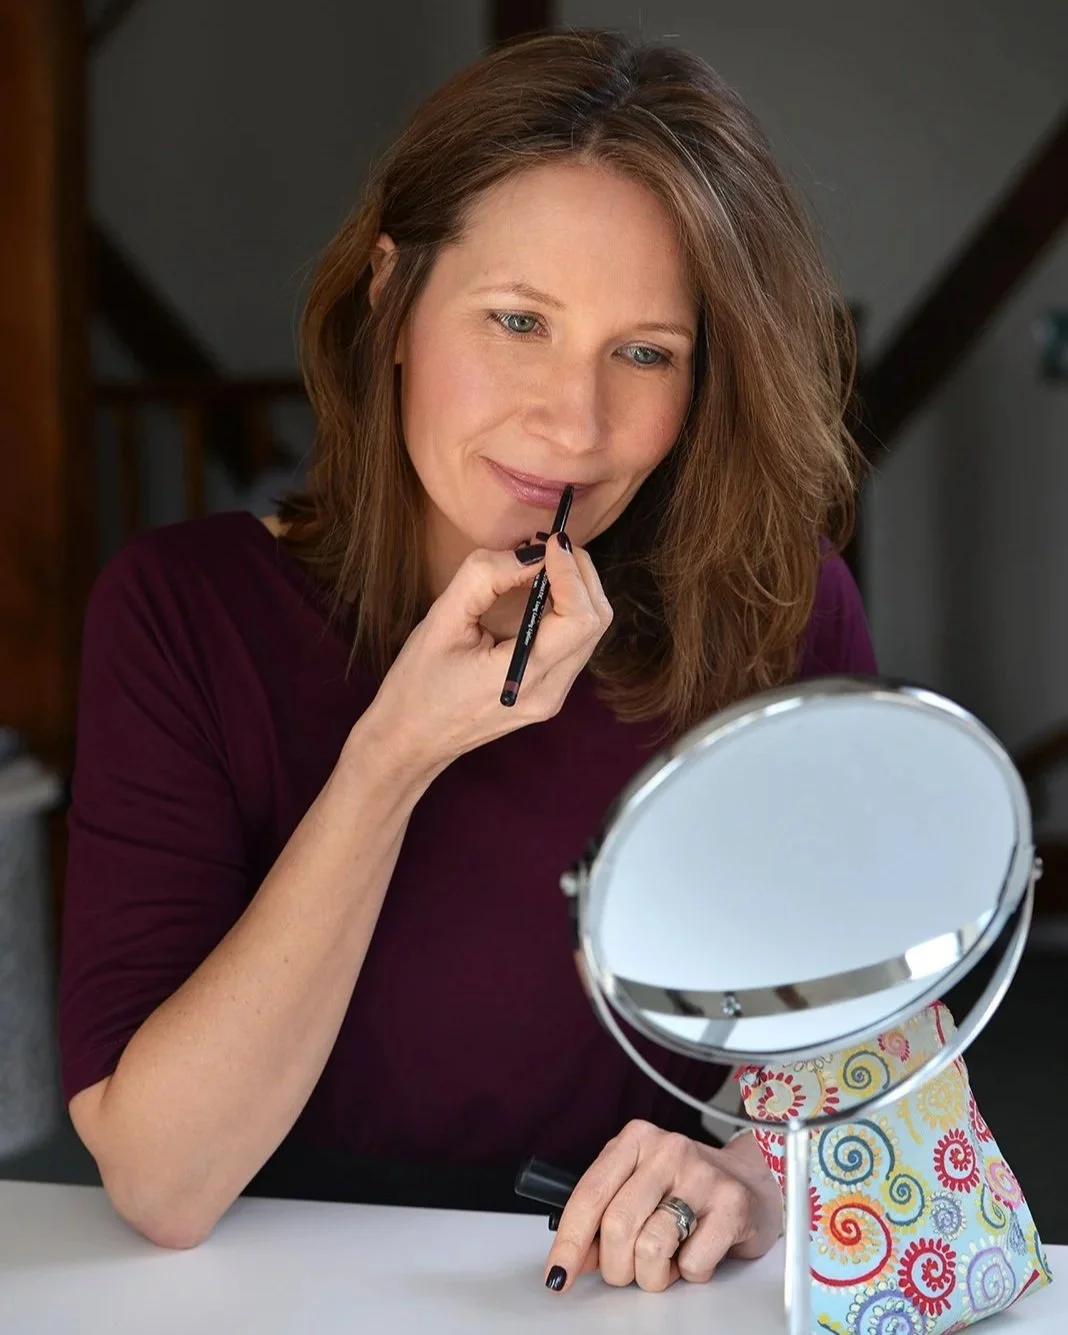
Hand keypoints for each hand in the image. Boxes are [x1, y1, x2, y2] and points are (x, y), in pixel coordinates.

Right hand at [359, 535, 611, 783]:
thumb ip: (485, 579)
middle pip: (597, 621)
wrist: (408, 740)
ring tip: (542, 561)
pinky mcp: (548, 693)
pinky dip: (566, 608)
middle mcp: (549, 692)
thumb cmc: (417, 684)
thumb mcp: (441, 621)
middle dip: (580, 574)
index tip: (549, 541)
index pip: (579, 618)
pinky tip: (538, 590)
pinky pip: (574, 642)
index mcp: (523, 677)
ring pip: (591, 631)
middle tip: (548, 544)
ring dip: (576, 588)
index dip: (571, 571)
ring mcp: (553, 696)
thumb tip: (528, 551)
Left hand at [544, 1120, 782, 1293]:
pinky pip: (692, 1264)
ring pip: (651, 1249)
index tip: (558, 1275)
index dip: (569, 1242)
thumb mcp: (638, 1188)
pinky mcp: (732, 1204)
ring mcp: (702, 1175)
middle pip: (617, 1226)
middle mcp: (667, 1149)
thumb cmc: (686, 1187)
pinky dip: (688, 1274)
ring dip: (652, 1276)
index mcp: (635, 1139)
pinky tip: (697, 1253)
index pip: (590, 1194)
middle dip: (616, 1266)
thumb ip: (603, 1217)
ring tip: (665, 1262)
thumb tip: (570, 1261)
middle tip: (627, 1271)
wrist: (752, 1179)